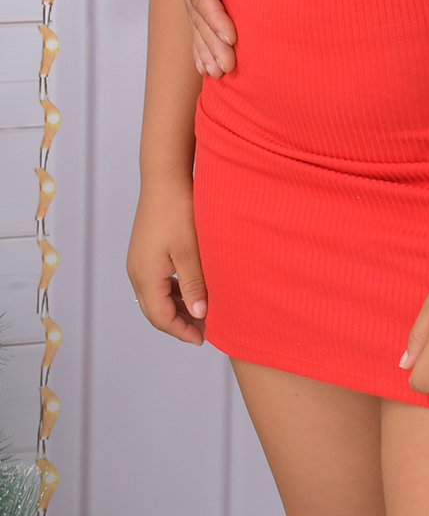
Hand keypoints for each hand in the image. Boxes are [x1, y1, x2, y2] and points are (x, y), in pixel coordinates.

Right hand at [127, 177, 207, 344]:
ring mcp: (139, 261)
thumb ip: (194, 285)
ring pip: (156, 296)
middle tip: (204, 331)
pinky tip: (192, 289)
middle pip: (155, 311)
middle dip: (179, 324)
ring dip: (177, 308)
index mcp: (145, 276)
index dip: (182, 331)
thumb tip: (199, 316)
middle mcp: (137, 272)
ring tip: (201, 313)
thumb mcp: (190, 251)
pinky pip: (157, 281)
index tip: (203, 338)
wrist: (164, 177)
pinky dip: (174, 291)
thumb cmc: (177, 210)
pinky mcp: (145, 251)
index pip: (161, 318)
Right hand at [171, 0, 237, 77]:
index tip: (233, 40)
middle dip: (212, 44)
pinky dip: (199, 42)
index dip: (217, 20)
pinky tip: (204, 64)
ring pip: (195, 21)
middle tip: (228, 69)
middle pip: (197, 15)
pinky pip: (195, 18)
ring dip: (205, 48)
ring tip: (218, 74)